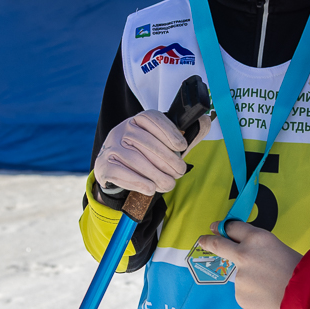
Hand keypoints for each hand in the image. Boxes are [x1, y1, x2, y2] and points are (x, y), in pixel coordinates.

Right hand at [93, 110, 210, 195]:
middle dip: (167, 160)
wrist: (116, 167)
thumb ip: (184, 135)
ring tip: (169, 184)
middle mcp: (122, 130)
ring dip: (156, 174)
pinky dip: (138, 182)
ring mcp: (111, 147)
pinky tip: (151, 188)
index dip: (169, 132)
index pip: (153, 119)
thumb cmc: (146, 153)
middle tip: (180, 173)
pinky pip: (121, 173)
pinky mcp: (103, 165)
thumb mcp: (163, 142)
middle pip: (146, 143)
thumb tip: (206, 122)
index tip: (182, 147)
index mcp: (138, 120)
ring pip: (136, 160)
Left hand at [197, 221, 301, 308]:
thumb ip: (260, 250)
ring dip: (251, 281)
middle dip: (208, 241)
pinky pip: (246, 293)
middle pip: (219, 245)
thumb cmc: (300, 271)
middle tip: (203, 240)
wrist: (304, 299)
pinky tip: (269, 297)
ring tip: (273, 288)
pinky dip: (255, 295)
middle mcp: (243, 254)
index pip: (233, 227)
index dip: (224, 227)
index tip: (215, 228)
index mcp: (257, 238)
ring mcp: (239, 277)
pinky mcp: (240, 295)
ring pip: (240, 276)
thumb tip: (250, 257)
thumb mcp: (280, 249)